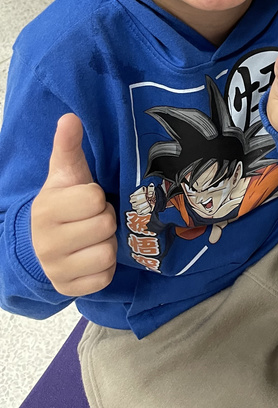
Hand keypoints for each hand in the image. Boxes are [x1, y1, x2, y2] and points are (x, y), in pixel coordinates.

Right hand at [30, 114, 116, 296]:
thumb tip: (70, 117)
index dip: (97, 197)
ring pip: (106, 253)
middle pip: (104, 225)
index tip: (87, 199)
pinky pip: (104, 278)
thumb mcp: (64, 174)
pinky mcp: (67, 289)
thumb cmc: (63, 202)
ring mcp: (55, 269)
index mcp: (46, 209)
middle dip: (105, 219)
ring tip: (93, 237)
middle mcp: (46, 242)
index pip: (94, 198)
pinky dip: (104, 268)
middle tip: (93, 218)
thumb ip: (68, 146)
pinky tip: (91, 256)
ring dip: (107, 244)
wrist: (40, 241)